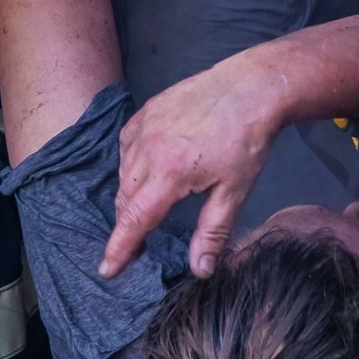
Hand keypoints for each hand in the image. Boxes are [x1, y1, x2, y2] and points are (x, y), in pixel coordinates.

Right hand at [105, 48, 293, 277]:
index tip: (107, 270)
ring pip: (124, 173)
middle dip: (128, 226)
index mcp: (169, 173)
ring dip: (131, 196)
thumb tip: (199, 270)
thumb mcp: (235, 191)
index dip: (119, 247)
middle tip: (139, 247)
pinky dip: (131, 165)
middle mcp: (148, 149)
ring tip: (149, 209)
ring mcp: (144, 126)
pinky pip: (127, 146)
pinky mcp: (146, 111)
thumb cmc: (247, 142)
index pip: (135, 219)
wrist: (251, 87)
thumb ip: (212, 232)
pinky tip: (148, 172)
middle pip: (126, 199)